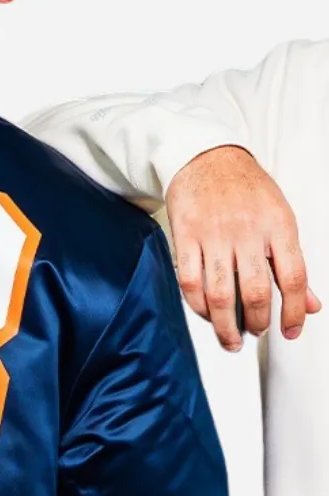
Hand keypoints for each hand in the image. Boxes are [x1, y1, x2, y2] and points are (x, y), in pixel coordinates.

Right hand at [166, 145, 319, 350]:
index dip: (294, 311)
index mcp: (278, 225)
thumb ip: (292, 264)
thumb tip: (310, 304)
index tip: (291, 330)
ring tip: (231, 338)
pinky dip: (198, 306)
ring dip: (225, 326)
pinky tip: (206, 314)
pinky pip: (190, 282)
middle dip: (257, 322)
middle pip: (255, 291)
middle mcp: (247, 230)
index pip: (293, 277)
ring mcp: (214, 234)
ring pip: (220, 294)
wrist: (206, 156)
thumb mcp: (280, 219)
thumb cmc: (245, 189)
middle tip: (256, 332)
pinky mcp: (185, 237)